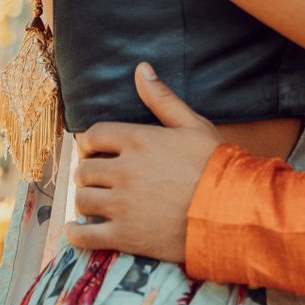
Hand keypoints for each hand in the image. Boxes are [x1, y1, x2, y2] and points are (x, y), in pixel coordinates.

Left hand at [66, 63, 223, 263]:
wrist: (229, 210)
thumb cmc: (214, 164)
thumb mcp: (192, 124)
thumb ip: (162, 98)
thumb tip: (141, 69)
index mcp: (138, 140)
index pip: (94, 136)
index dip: (88, 143)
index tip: (92, 150)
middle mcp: (125, 170)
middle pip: (84, 169)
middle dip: (87, 172)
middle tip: (95, 178)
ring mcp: (122, 205)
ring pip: (82, 200)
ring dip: (84, 200)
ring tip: (93, 202)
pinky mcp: (124, 235)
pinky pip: (85, 236)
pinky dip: (75, 233)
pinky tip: (77, 229)